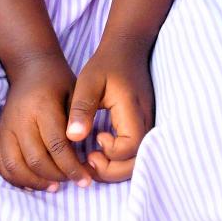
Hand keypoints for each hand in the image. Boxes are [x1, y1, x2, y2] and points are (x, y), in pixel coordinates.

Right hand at [0, 53, 93, 192]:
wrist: (30, 68)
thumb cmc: (59, 83)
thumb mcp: (77, 94)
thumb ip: (80, 122)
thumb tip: (85, 153)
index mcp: (42, 107)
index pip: (57, 146)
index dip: (72, 168)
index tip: (86, 180)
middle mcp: (20, 119)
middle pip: (36, 160)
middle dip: (57, 177)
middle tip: (73, 181)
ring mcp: (6, 128)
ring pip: (15, 166)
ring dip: (36, 182)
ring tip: (54, 186)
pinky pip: (1, 164)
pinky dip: (16, 179)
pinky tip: (34, 182)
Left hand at [67, 35, 156, 181]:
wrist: (127, 50)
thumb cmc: (107, 65)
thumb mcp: (88, 82)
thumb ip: (81, 109)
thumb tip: (73, 138)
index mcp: (134, 110)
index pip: (131, 147)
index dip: (111, 152)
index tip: (96, 137)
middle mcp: (147, 122)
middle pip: (138, 163)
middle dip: (112, 170)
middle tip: (89, 159)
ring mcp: (148, 126)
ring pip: (138, 161)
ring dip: (115, 167)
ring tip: (93, 156)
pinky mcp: (144, 127)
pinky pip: (136, 153)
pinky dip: (119, 160)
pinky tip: (102, 148)